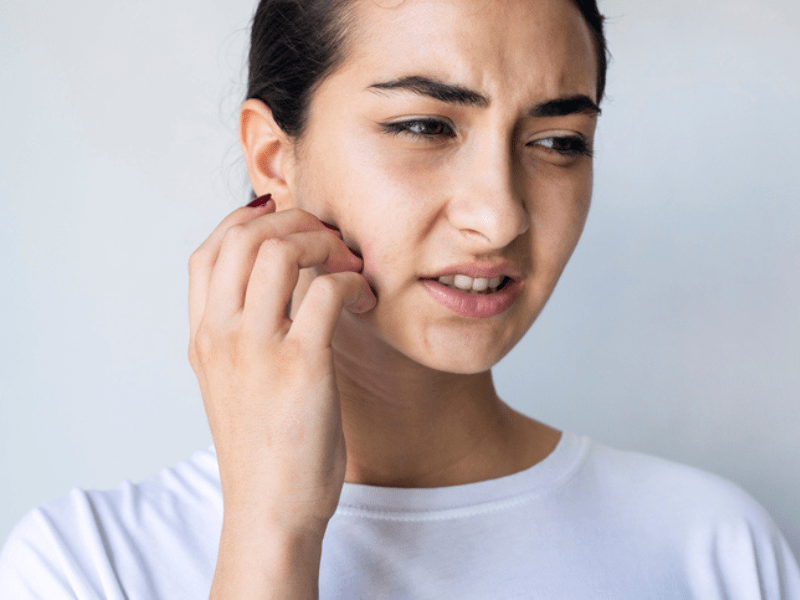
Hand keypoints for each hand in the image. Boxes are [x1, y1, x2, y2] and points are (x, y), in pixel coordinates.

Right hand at [187, 198, 375, 536]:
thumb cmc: (261, 448)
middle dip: (295, 222)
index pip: (209, 251)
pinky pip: (327, 290)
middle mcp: (221, 335)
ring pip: (282, 251)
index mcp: (202, 337)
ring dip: (324, 243)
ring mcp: (257, 348)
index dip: (246, 220)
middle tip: (329, 240)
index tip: (284, 219)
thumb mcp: (229, 385)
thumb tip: (271, 287)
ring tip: (349, 265)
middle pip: (246, 237)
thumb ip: (239, 334)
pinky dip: (351, 280)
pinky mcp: (301, 365)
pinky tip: (365, 297)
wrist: (269, 509)